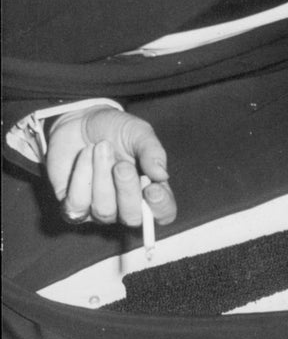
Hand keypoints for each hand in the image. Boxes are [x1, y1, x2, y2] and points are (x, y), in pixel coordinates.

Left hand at [47, 106, 176, 227]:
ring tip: (100, 147)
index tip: (153, 189)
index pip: (163, 214)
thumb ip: (152, 152)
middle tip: (121, 165)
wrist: (80, 120)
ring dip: (102, 177)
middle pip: (132, 218)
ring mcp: (99, 209)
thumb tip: (162, 175)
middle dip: (127, 191)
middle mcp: (126, 206)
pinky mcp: (72, 207)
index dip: (161, 207)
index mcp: (150, 190)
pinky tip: (84, 155)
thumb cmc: (116, 130)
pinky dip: (81, 175)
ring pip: (104, 211)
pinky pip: (77, 204)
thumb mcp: (139, 132)